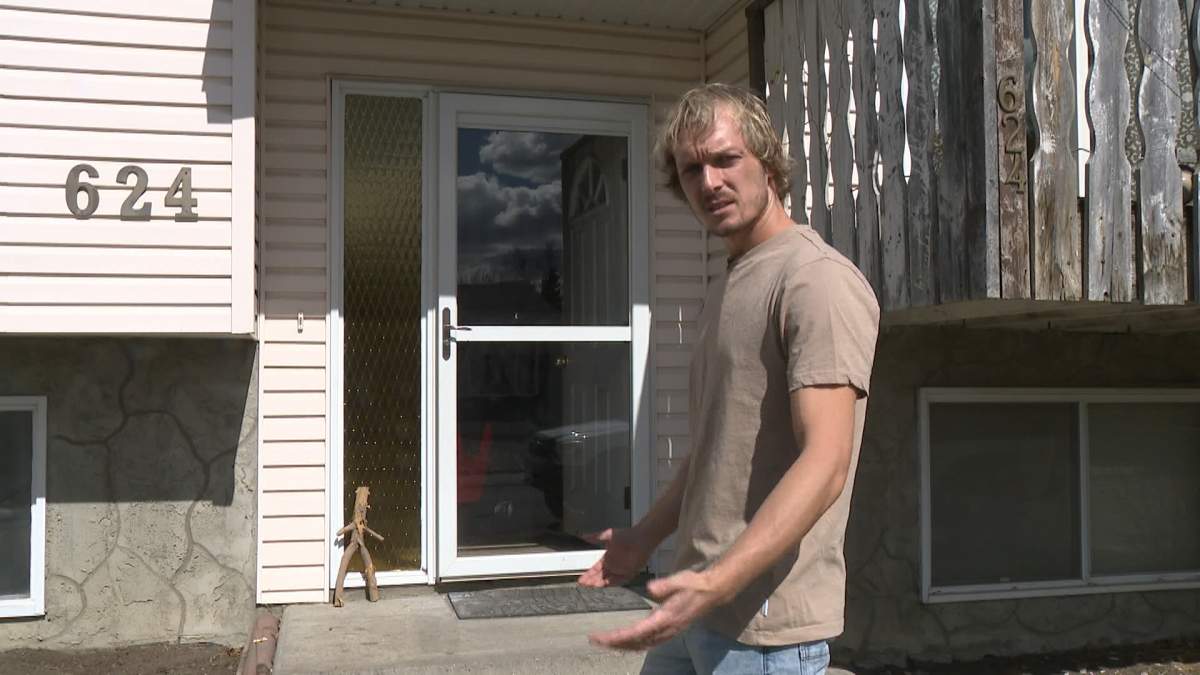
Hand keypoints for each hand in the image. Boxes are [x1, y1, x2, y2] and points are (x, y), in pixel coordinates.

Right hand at [577, 528, 651, 588]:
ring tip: (591, 584)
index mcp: (608, 558)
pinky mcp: (629, 573)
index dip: (588, 574)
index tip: (581, 578)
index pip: (596, 569)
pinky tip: (605, 583)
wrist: (640, 537)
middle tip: (583, 583)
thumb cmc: (627, 535)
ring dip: (599, 582)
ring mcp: (621, 570)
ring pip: (608, 579)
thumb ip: (595, 537)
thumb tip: (583, 535)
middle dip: (591, 580)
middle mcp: (614, 566)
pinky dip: (613, 582)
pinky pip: (620, 580)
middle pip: (600, 576)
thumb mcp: (607, 535)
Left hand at [588, 570, 724, 650]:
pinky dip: (634, 645)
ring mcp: (668, 632)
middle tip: (595, 640)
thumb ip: (665, 585)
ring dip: (623, 646)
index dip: (617, 637)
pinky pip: (648, 643)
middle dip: (614, 644)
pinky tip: (626, 642)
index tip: (601, 637)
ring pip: (642, 646)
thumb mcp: (680, 580)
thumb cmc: (694, 584)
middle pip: (636, 643)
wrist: (712, 592)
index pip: (636, 632)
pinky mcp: (669, 631)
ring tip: (606, 643)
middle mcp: (666, 629)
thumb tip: (650, 588)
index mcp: (665, 618)